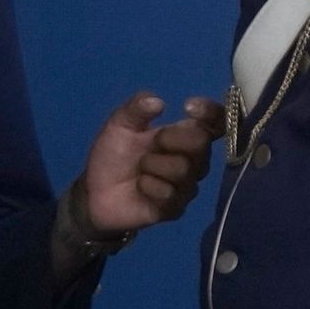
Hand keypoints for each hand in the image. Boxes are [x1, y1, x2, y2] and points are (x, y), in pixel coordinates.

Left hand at [73, 95, 220, 236]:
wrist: (94, 191)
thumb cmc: (113, 154)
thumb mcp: (119, 124)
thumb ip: (136, 108)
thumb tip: (158, 101)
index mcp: (184, 134)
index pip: (215, 121)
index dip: (211, 112)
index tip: (188, 107)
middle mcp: (192, 159)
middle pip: (202, 144)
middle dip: (173, 138)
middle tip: (153, 142)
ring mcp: (186, 185)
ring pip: (185, 170)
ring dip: (155, 165)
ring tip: (140, 168)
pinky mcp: (176, 207)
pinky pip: (171, 194)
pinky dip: (150, 186)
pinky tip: (140, 186)